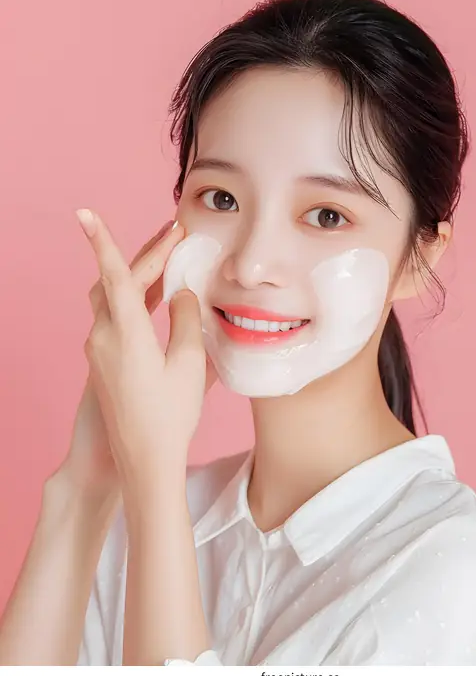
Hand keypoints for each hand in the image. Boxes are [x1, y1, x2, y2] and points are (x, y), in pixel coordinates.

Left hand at [74, 211, 211, 493]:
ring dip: (136, 275)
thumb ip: (187, 319)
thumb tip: (182, 293)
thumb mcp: (190, 364)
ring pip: (111, 298)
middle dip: (147, 255)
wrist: (143, 461)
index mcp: (126, 334)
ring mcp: (98, 350)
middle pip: (118, 282)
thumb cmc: (170, 416)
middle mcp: (103, 337)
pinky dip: (132, 298)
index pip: (116, 276)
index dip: (103, 242)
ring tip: (166, 259)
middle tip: (174, 234)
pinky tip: (154, 297)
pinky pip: (113, 317)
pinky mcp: (102, 362)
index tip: (85, 214)